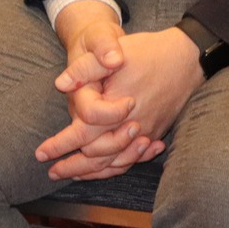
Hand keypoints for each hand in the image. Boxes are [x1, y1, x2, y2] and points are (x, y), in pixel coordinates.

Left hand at [35, 5, 152, 180]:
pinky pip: (133, 158)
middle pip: (97, 157)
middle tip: (52, 172)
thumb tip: (60, 84)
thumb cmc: (148, 52)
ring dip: (94, 172)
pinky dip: (117, 167)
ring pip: (116, 162)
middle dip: (73, 167)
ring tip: (75, 176)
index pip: (81, 135)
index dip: (59, 146)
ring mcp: (146, 132)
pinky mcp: (155, 131)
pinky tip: (107, 169)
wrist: (188, 57)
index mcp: (114, 108)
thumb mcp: (113, 52)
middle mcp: (131, 127)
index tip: (41, 154)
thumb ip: (84, 68)